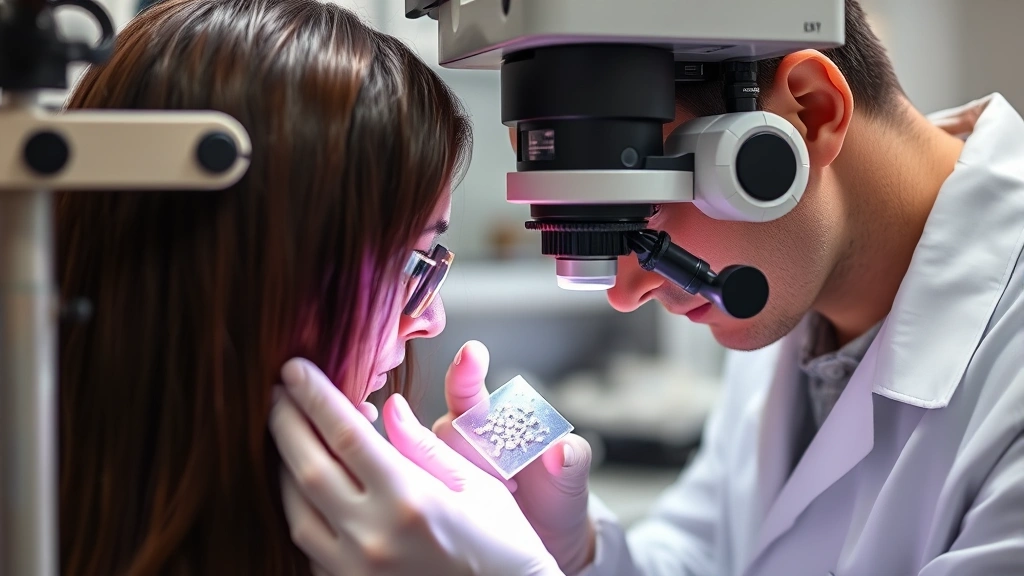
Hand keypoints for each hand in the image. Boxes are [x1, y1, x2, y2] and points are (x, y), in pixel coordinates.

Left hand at [268, 358, 562, 575]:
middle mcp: (374, 537)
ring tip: (289, 433)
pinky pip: (308, 545)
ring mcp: (356, 569)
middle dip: (286, 422)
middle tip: (277, 392)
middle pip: (308, 468)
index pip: (346, 435)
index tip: (296, 369)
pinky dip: (300, 508)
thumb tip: (387, 408)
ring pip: (296, 510)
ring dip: (285, 466)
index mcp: (410, 501)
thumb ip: (423, 445)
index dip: (315, 396)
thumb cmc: (501, 543)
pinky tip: (307, 483)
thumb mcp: (475, 484)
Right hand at [430, 341, 596, 574]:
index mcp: (492, 418)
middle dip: (475, 452)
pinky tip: (467, 511)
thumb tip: (561, 450)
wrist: (548, 535)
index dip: (466, 373)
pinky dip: (442, 500)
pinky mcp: (435, 497)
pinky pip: (422, 492)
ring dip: (465, 481)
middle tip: (513, 479)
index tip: (472, 353)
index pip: (469, 390)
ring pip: (432, 462)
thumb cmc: (556, 493)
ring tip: (506, 496)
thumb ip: (572, 459)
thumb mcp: (573, 475)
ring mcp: (445, 469)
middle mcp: (461, 437)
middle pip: (447, 430)